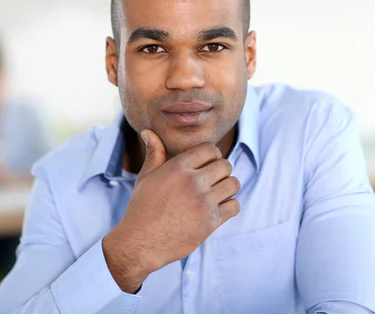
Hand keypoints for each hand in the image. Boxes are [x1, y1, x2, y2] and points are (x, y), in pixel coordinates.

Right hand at [103, 129, 240, 292]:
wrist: (140, 243)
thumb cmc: (141, 208)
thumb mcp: (146, 177)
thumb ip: (154, 153)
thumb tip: (148, 132)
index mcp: (179, 167)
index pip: (211, 149)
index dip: (211, 155)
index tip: (207, 164)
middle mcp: (194, 182)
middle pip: (225, 165)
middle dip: (221, 170)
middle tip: (212, 180)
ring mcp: (204, 203)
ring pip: (233, 184)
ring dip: (227, 187)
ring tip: (217, 192)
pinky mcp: (211, 222)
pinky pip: (234, 206)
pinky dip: (230, 206)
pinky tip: (218, 208)